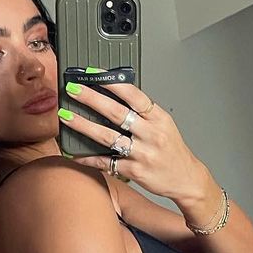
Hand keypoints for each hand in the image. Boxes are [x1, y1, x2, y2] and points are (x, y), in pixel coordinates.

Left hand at [59, 77, 203, 203]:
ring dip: (84, 125)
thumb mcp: (164, 124)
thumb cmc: (172, 150)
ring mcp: (142, 153)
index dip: (112, 82)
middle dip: (91, 98)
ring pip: (107, 136)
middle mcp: (151, 134)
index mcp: (158, 118)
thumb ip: (143, 111)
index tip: (93, 73)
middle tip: (72, 88)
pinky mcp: (134, 171)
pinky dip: (88, 158)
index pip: (134, 94)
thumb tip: (115, 93)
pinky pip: (106, 162)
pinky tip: (74, 152)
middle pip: (116, 112)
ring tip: (66, 116)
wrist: (186, 179)